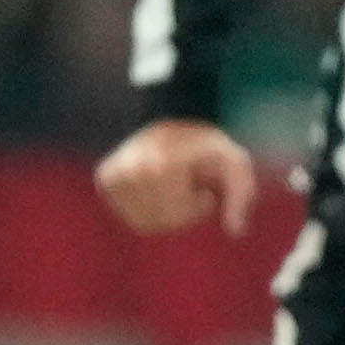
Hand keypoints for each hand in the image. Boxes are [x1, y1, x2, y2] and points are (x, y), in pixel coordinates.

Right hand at [96, 118, 257, 236]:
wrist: (170, 113)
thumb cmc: (205, 142)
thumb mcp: (233, 161)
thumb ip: (240, 194)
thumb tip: (236, 231)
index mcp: (161, 165)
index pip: (182, 213)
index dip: (201, 202)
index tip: (202, 176)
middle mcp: (132, 172)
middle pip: (165, 220)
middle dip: (184, 207)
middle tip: (187, 178)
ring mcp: (114, 177)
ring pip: (146, 222)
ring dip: (165, 210)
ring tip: (171, 181)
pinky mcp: (105, 181)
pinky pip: (132, 216)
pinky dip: (146, 208)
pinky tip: (153, 187)